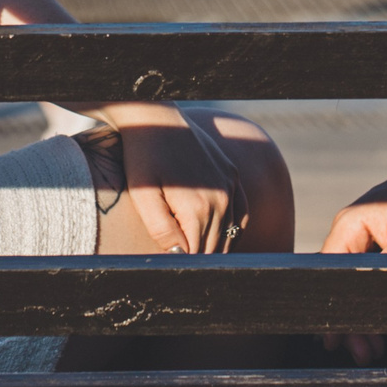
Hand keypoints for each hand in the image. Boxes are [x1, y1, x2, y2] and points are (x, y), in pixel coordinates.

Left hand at [90, 106, 243, 252]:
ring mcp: (230, 186)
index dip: (184, 264)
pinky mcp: (232, 175)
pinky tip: (220, 239)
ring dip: (215, 248)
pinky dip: (234, 231)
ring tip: (196, 254)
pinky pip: (243, 214)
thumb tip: (181, 258)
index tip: (172, 266)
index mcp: (198, 208)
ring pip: (230, 234)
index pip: (197, 255)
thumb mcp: (145, 197)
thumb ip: (162, 231)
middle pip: (215, 248)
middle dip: (199, 259)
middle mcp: (221, 199)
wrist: (156, 120)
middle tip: (181, 263)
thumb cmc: (143, 159)